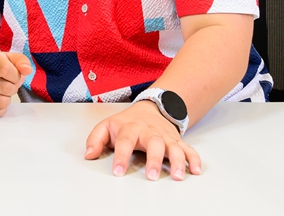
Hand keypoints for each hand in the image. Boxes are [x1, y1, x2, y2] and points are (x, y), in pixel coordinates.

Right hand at [0, 51, 31, 117]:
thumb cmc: (0, 68)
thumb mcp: (12, 59)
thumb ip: (22, 61)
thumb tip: (27, 70)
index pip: (5, 69)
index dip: (15, 75)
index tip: (14, 75)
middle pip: (5, 88)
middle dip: (13, 88)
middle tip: (8, 83)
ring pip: (1, 102)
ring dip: (7, 98)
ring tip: (2, 91)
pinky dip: (1, 108)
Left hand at [84, 100, 201, 179]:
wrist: (151, 107)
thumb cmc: (127, 122)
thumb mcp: (107, 126)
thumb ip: (95, 139)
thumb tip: (88, 154)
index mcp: (130, 128)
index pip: (124, 142)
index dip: (120, 156)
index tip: (118, 171)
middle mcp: (149, 132)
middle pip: (153, 143)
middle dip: (153, 160)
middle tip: (151, 176)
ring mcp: (165, 137)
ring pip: (173, 147)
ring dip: (176, 161)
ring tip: (176, 176)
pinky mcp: (177, 141)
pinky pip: (188, 149)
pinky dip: (193, 159)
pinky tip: (195, 170)